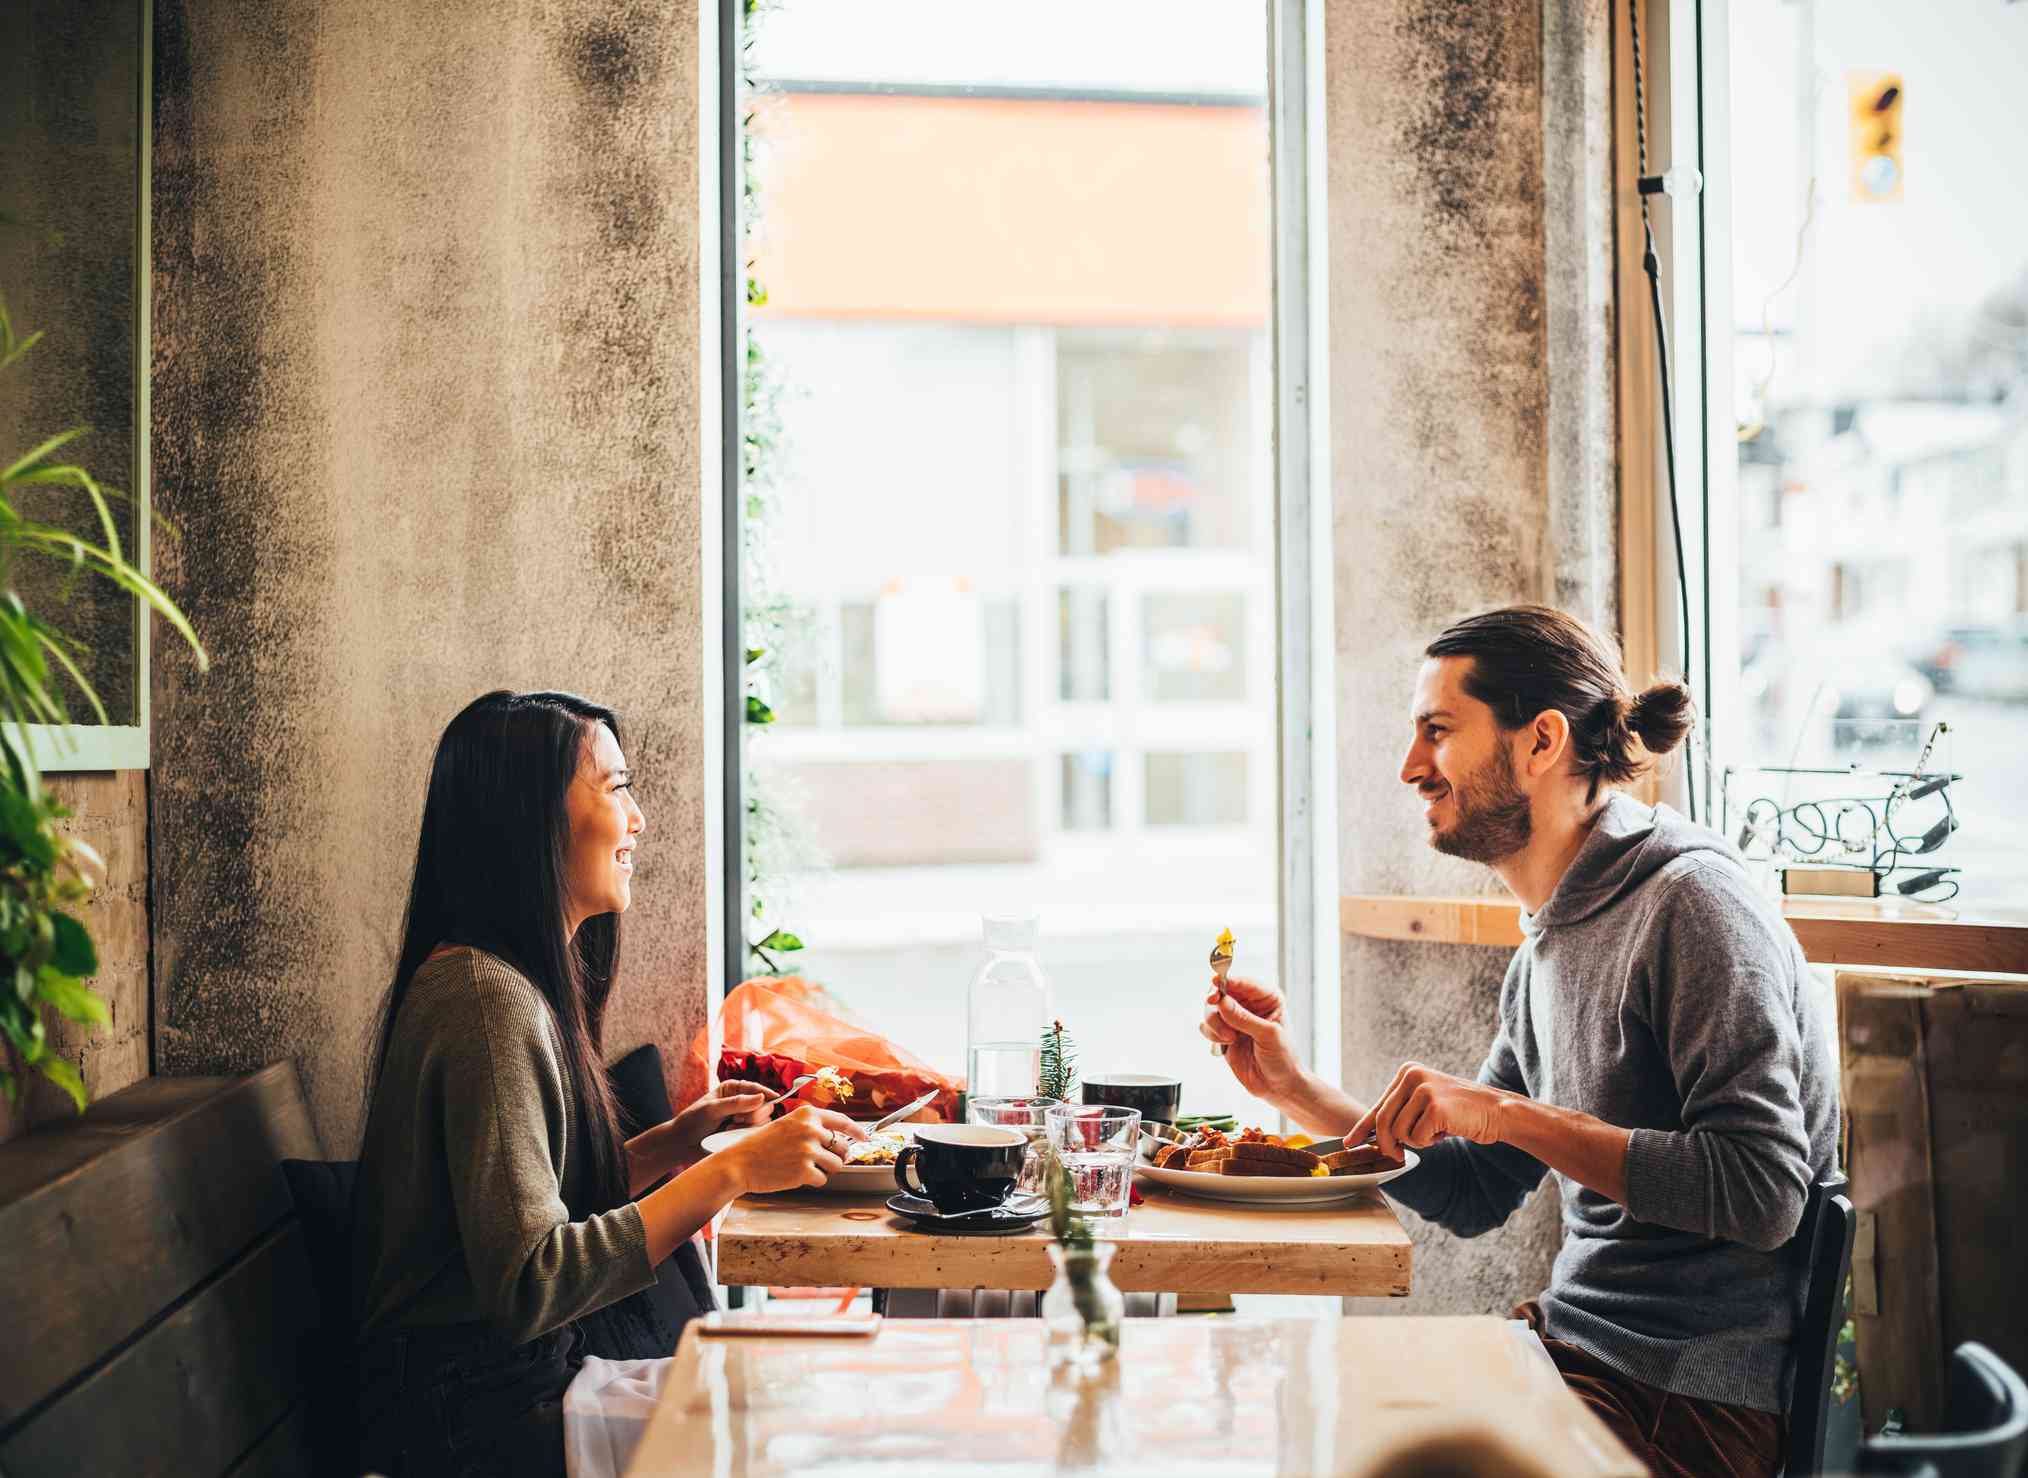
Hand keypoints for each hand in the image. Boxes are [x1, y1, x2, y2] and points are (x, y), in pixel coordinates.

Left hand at [665, 1079, 773, 1164]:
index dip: (767, 1094)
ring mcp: (743, 1119)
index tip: (776, 1099)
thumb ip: (737, 1103)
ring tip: (728, 1129)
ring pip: (762, 1122)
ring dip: (747, 1127)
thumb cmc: (693, 1121)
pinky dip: (745, 1136)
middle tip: (736, 1120)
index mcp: (733, 1089)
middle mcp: (741, 1102)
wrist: (682, 1144)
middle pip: (764, 1106)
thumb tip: (762, 1098)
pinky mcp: (742, 1134)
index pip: (756, 1089)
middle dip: (753, 1114)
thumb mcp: (712, 1109)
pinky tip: (730, 1136)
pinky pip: (755, 1134)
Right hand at [721, 1105, 867, 1193]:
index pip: (842, 1122)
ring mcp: (809, 1150)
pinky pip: (823, 1179)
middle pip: (842, 1147)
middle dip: (836, 1156)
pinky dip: (813, 1180)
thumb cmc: (761, 1145)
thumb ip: (812, 1128)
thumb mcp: (787, 1125)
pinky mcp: (805, 1171)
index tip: (865, 1137)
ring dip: (824, 1169)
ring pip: (836, 1165)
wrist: (740, 1163)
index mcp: (807, 1115)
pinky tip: (795, 1175)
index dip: (857, 1131)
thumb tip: (840, 1141)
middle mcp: (811, 1130)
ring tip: (803, 1167)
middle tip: (819, 1160)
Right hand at [1199, 975, 1302, 1102]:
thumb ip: (1244, 1018)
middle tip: (1216, 1009)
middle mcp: (1249, 1005)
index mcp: (1267, 998)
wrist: (1278, 1086)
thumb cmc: (1283, 1058)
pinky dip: (1211, 1034)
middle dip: (1216, 1003)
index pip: (1243, 982)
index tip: (1215, 982)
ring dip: (1215, 1023)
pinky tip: (1226, 1044)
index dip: (1228, 980)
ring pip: (1211, 1009)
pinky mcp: (1223, 1034)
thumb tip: (1222, 1001)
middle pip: (1221, 992)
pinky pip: (1207, 1026)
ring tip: (1230, 1038)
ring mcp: (1235, 1020)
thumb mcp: (1268, 1035)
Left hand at [1345, 1062, 1507, 1160]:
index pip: (1378, 1105)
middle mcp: (1412, 1075)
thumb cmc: (1459, 1112)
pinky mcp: (1435, 1106)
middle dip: (1387, 1144)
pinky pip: (1417, 1138)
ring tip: (1436, 1131)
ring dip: (1416, 1141)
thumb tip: (1374, 1137)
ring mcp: (1424, 1089)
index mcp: (1407, 1072)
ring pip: (1399, 1132)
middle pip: (1383, 1121)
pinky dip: (1429, 1142)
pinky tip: (1446, 1131)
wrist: (1496, 1111)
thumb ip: (1401, 1113)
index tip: (1349, 1143)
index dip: (1362, 1128)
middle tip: (1397, 1156)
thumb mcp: (1425, 1104)